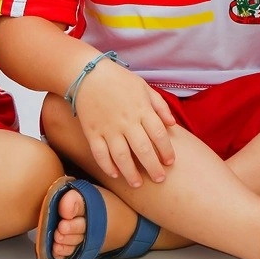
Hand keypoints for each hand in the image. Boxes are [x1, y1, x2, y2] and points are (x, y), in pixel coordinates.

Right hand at [73, 60, 176, 186]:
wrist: (88, 74)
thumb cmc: (118, 79)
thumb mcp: (144, 87)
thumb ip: (160, 106)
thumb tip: (172, 124)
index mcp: (141, 109)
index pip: (159, 134)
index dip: (166, 150)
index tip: (170, 162)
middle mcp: (126, 121)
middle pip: (143, 149)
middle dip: (153, 167)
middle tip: (159, 179)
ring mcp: (108, 128)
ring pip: (121, 156)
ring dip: (131, 173)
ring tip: (138, 184)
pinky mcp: (92, 132)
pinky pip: (99, 153)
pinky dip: (107, 166)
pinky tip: (115, 175)